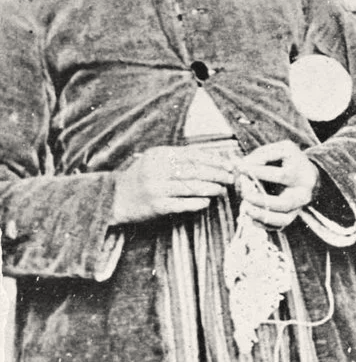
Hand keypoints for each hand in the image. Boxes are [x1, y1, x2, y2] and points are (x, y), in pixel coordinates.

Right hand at [110, 143, 235, 226]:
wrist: (116, 197)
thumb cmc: (143, 177)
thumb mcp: (157, 160)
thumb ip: (181, 158)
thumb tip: (217, 160)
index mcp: (158, 155)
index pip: (193, 155)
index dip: (215, 160)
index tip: (230, 165)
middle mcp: (156, 170)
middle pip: (195, 171)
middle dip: (218, 175)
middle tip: (232, 179)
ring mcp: (155, 188)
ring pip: (191, 188)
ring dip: (212, 189)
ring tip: (223, 190)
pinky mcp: (156, 206)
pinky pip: (183, 204)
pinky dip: (198, 203)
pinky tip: (207, 202)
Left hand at [236, 140, 318, 230]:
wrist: (308, 174)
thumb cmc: (289, 160)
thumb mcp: (281, 149)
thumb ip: (262, 155)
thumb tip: (241, 167)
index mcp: (302, 174)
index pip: (281, 176)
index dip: (258, 172)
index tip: (240, 168)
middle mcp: (304, 192)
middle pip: (284, 203)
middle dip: (261, 200)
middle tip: (244, 194)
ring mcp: (300, 207)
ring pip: (283, 219)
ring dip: (261, 216)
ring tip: (246, 209)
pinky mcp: (293, 216)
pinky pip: (279, 226)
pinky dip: (263, 225)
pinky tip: (250, 217)